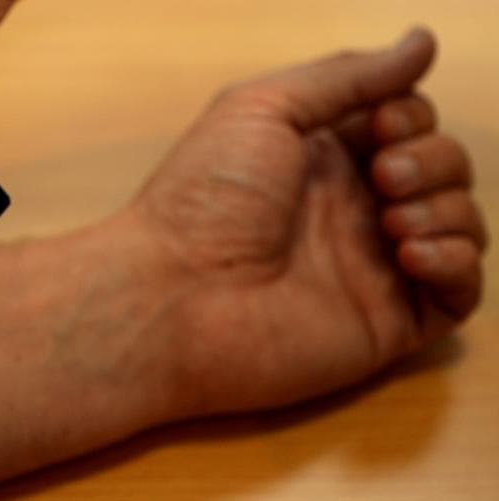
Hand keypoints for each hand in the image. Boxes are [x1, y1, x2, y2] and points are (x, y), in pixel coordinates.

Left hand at [132, 28, 486, 414]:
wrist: (174, 296)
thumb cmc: (203, 198)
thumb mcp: (264, 109)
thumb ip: (347, 76)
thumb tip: (421, 42)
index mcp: (321, 160)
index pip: (407, 124)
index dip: (412, 116)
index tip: (381, 123)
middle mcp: (350, 211)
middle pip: (442, 169)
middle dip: (433, 160)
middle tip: (383, 177)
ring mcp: (370, 269)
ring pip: (460, 225)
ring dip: (448, 207)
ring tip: (392, 220)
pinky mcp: (384, 324)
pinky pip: (459, 293)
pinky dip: (457, 262)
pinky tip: (411, 253)